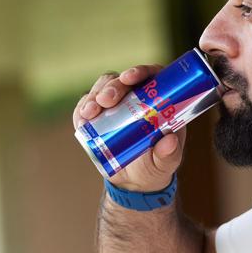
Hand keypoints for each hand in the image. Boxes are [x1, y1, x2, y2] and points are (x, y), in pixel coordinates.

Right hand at [72, 66, 186, 192]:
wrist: (134, 181)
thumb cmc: (156, 165)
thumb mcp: (166, 163)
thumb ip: (170, 154)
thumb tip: (170, 141)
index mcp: (157, 100)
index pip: (151, 76)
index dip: (140, 71)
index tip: (129, 78)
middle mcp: (134, 96)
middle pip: (121, 80)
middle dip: (112, 86)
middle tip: (106, 100)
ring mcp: (113, 106)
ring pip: (101, 89)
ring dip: (94, 96)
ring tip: (90, 112)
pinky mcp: (96, 117)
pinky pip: (85, 107)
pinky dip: (81, 111)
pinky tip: (83, 119)